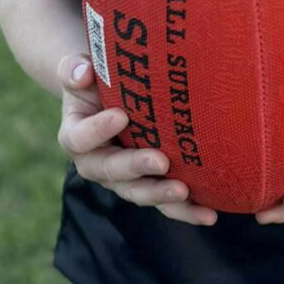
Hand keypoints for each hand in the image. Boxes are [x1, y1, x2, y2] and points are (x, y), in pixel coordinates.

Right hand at [57, 55, 216, 225]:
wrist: (108, 99)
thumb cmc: (95, 81)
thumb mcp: (79, 69)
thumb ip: (74, 68)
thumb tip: (83, 72)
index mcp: (76, 135)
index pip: (79, 138)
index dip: (97, 130)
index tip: (121, 116)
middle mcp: (96, 164)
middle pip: (110, 172)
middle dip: (136, 168)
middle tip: (161, 161)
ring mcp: (122, 180)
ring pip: (138, 193)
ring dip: (160, 195)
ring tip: (184, 191)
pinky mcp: (147, 186)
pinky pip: (164, 204)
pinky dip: (186, 211)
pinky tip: (209, 214)